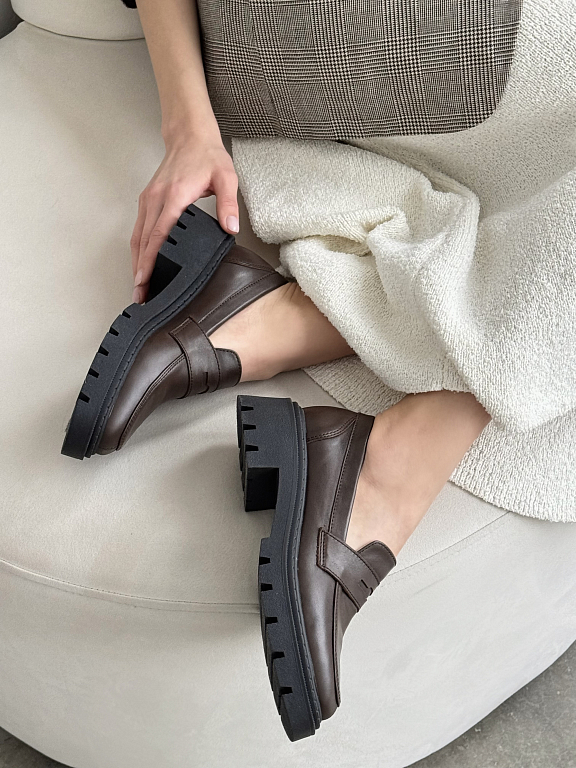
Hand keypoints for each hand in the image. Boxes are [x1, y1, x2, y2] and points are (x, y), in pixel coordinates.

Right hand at [130, 135, 238, 302]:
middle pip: (142, 242)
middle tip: (139, 295)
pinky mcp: (148, 200)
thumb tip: (231, 227)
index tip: (145, 280)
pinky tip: (140, 263)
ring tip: (138, 286)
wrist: (190, 135)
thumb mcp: (226, 177)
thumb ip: (228, 204)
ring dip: (135, 263)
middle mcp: (156, 199)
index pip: (158, 235)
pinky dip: (137, 250)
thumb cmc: (207, 156)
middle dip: (139, 271)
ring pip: (136, 237)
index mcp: (174, 197)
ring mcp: (149, 200)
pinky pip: (138, 229)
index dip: (150, 260)